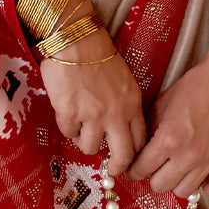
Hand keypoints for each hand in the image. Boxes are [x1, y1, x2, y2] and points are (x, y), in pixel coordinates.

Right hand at [39, 19, 146, 176]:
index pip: (141, 141)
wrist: (75, 39)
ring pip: (90, 148)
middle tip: (110, 170)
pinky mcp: (70, 113)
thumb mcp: (123, 80)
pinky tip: (67, 107)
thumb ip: (124, 105)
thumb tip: (119, 130)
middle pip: (123, 156)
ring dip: (84, 139)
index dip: (134, 155)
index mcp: (132, 103)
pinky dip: (67, 124)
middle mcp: (117, 113)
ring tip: (80, 123)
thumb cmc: (98, 54)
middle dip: (116, 168)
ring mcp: (93, 115)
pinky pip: (69, 132)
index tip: (127, 159)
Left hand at [127, 0, 208, 199]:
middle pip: (160, 186)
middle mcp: (188, 155)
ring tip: (180, 168)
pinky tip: (203, 173)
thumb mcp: (165, 100)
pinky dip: (207, 186)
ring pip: (184, 192)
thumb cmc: (199, 82)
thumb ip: (152, 127)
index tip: (136, 167)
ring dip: (178, 181)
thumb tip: (142, 146)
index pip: (141, 169)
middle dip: (154, 176)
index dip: (135, 169)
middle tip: (157, 166)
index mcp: (169, 138)